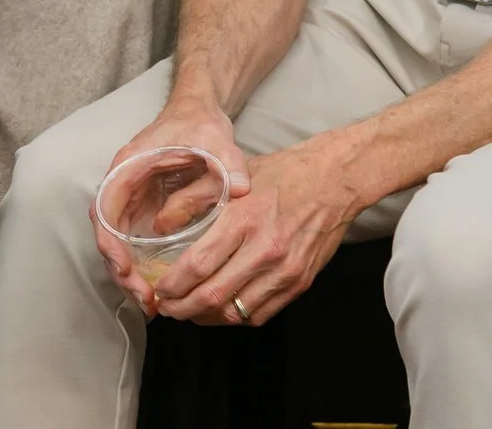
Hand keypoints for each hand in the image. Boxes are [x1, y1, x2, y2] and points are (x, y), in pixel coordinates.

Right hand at [91, 98, 249, 315]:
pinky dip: (141, 267)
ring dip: (129, 274)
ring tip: (151, 302)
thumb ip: (227, 161)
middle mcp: (123, 184)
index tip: (124, 268)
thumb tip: (241, 188)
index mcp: (129, 165)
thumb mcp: (215, 138)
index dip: (111, 241)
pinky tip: (158, 290)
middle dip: (121, 269)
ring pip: (118, 243)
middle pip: (108, 233)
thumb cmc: (199, 124)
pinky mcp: (144, 211)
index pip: (106, 207)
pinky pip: (133, 244)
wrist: (196, 114)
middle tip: (145, 298)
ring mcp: (132, 200)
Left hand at [150, 136, 357, 328]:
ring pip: (236, 312)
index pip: (199, 264)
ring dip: (206, 317)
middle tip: (166, 306)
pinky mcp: (300, 283)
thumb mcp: (232, 174)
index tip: (158, 288)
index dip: (172, 284)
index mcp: (244, 219)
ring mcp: (285, 271)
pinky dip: (235, 317)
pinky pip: (260, 314)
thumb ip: (192, 198)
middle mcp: (266, 250)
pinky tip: (219, 309)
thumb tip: (160, 224)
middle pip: (213, 295)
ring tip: (188, 310)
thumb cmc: (280, 174)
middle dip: (182, 307)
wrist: (334, 181)